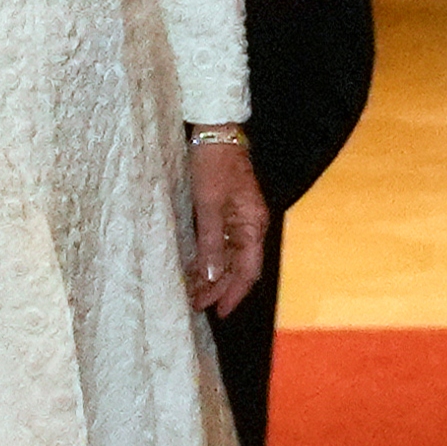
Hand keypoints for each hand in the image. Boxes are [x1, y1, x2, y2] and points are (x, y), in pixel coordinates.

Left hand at [187, 137, 268, 315]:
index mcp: (253, 225)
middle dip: (220, 289)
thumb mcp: (208, 205)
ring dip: (214, 275)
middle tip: (196, 305)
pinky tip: (196, 268)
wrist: (215, 133)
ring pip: (231, 257)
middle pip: (240, 267)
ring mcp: (241, 218)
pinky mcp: (229, 212)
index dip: (234, 294)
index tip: (219, 313)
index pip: (248, 270)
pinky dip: (211, 258)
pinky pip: (223, 243)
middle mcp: (252, 225)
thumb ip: (211, 242)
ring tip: (193, 292)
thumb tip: (213, 277)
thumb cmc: (213, 165)